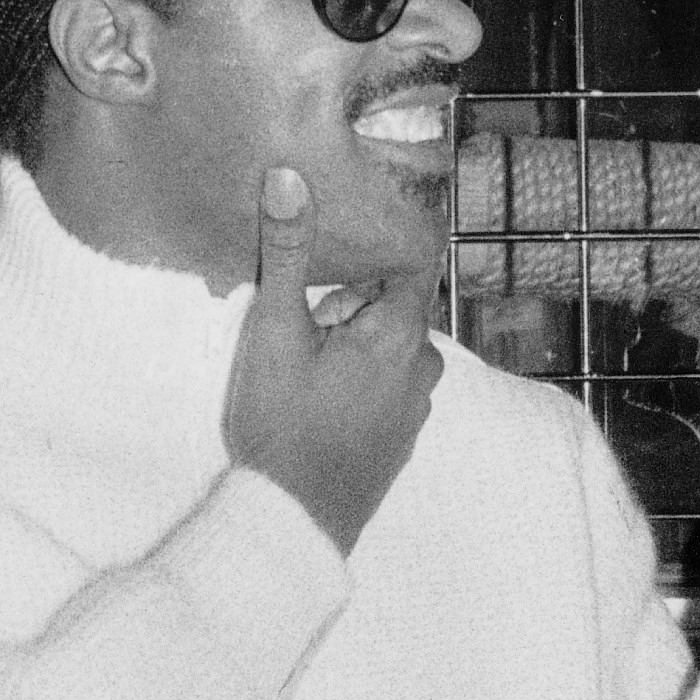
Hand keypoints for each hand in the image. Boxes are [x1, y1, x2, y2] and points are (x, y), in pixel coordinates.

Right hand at [223, 165, 441, 554]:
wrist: (294, 522)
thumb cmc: (284, 425)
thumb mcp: (276, 330)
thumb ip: (286, 252)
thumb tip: (289, 177)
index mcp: (402, 335)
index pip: (409, 263)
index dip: (371, 249)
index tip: (336, 249)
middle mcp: (423, 370)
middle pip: (390, 307)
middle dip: (347, 306)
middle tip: (301, 330)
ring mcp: (415, 410)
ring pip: (386, 349)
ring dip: (349, 345)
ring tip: (301, 369)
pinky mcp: (400, 440)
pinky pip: (384, 388)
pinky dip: (355, 381)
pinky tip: (315, 402)